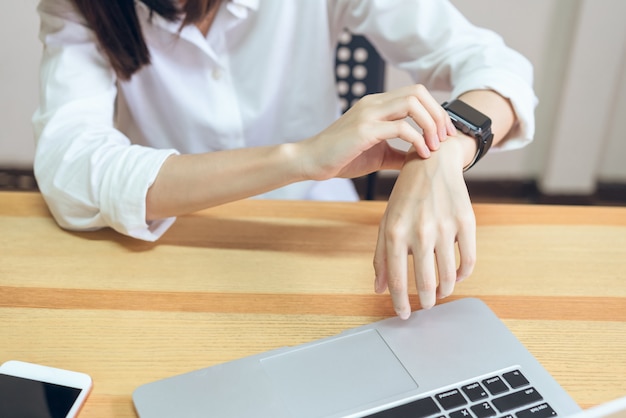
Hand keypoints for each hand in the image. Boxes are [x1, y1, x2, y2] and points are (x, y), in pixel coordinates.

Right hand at [298, 84, 455, 180]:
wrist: (310, 160)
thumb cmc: (340, 157)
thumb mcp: (378, 154)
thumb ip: (399, 153)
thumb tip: (420, 159)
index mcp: (377, 105)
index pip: (416, 94)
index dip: (436, 111)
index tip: (445, 134)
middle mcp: (374, 103)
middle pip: (418, 92)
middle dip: (438, 114)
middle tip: (445, 138)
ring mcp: (369, 114)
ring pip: (412, 103)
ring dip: (430, 124)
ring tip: (434, 146)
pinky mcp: (364, 130)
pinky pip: (400, 127)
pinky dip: (417, 140)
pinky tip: (420, 154)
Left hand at [373, 139, 475, 318]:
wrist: (433, 163)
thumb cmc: (405, 196)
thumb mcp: (386, 222)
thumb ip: (381, 256)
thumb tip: (379, 289)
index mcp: (395, 233)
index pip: (398, 281)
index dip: (400, 304)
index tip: (403, 316)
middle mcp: (420, 232)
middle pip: (425, 284)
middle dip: (425, 302)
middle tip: (425, 306)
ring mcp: (445, 227)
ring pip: (448, 277)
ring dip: (444, 291)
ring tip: (439, 293)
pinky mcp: (466, 222)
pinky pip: (468, 261)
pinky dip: (462, 275)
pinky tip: (455, 277)